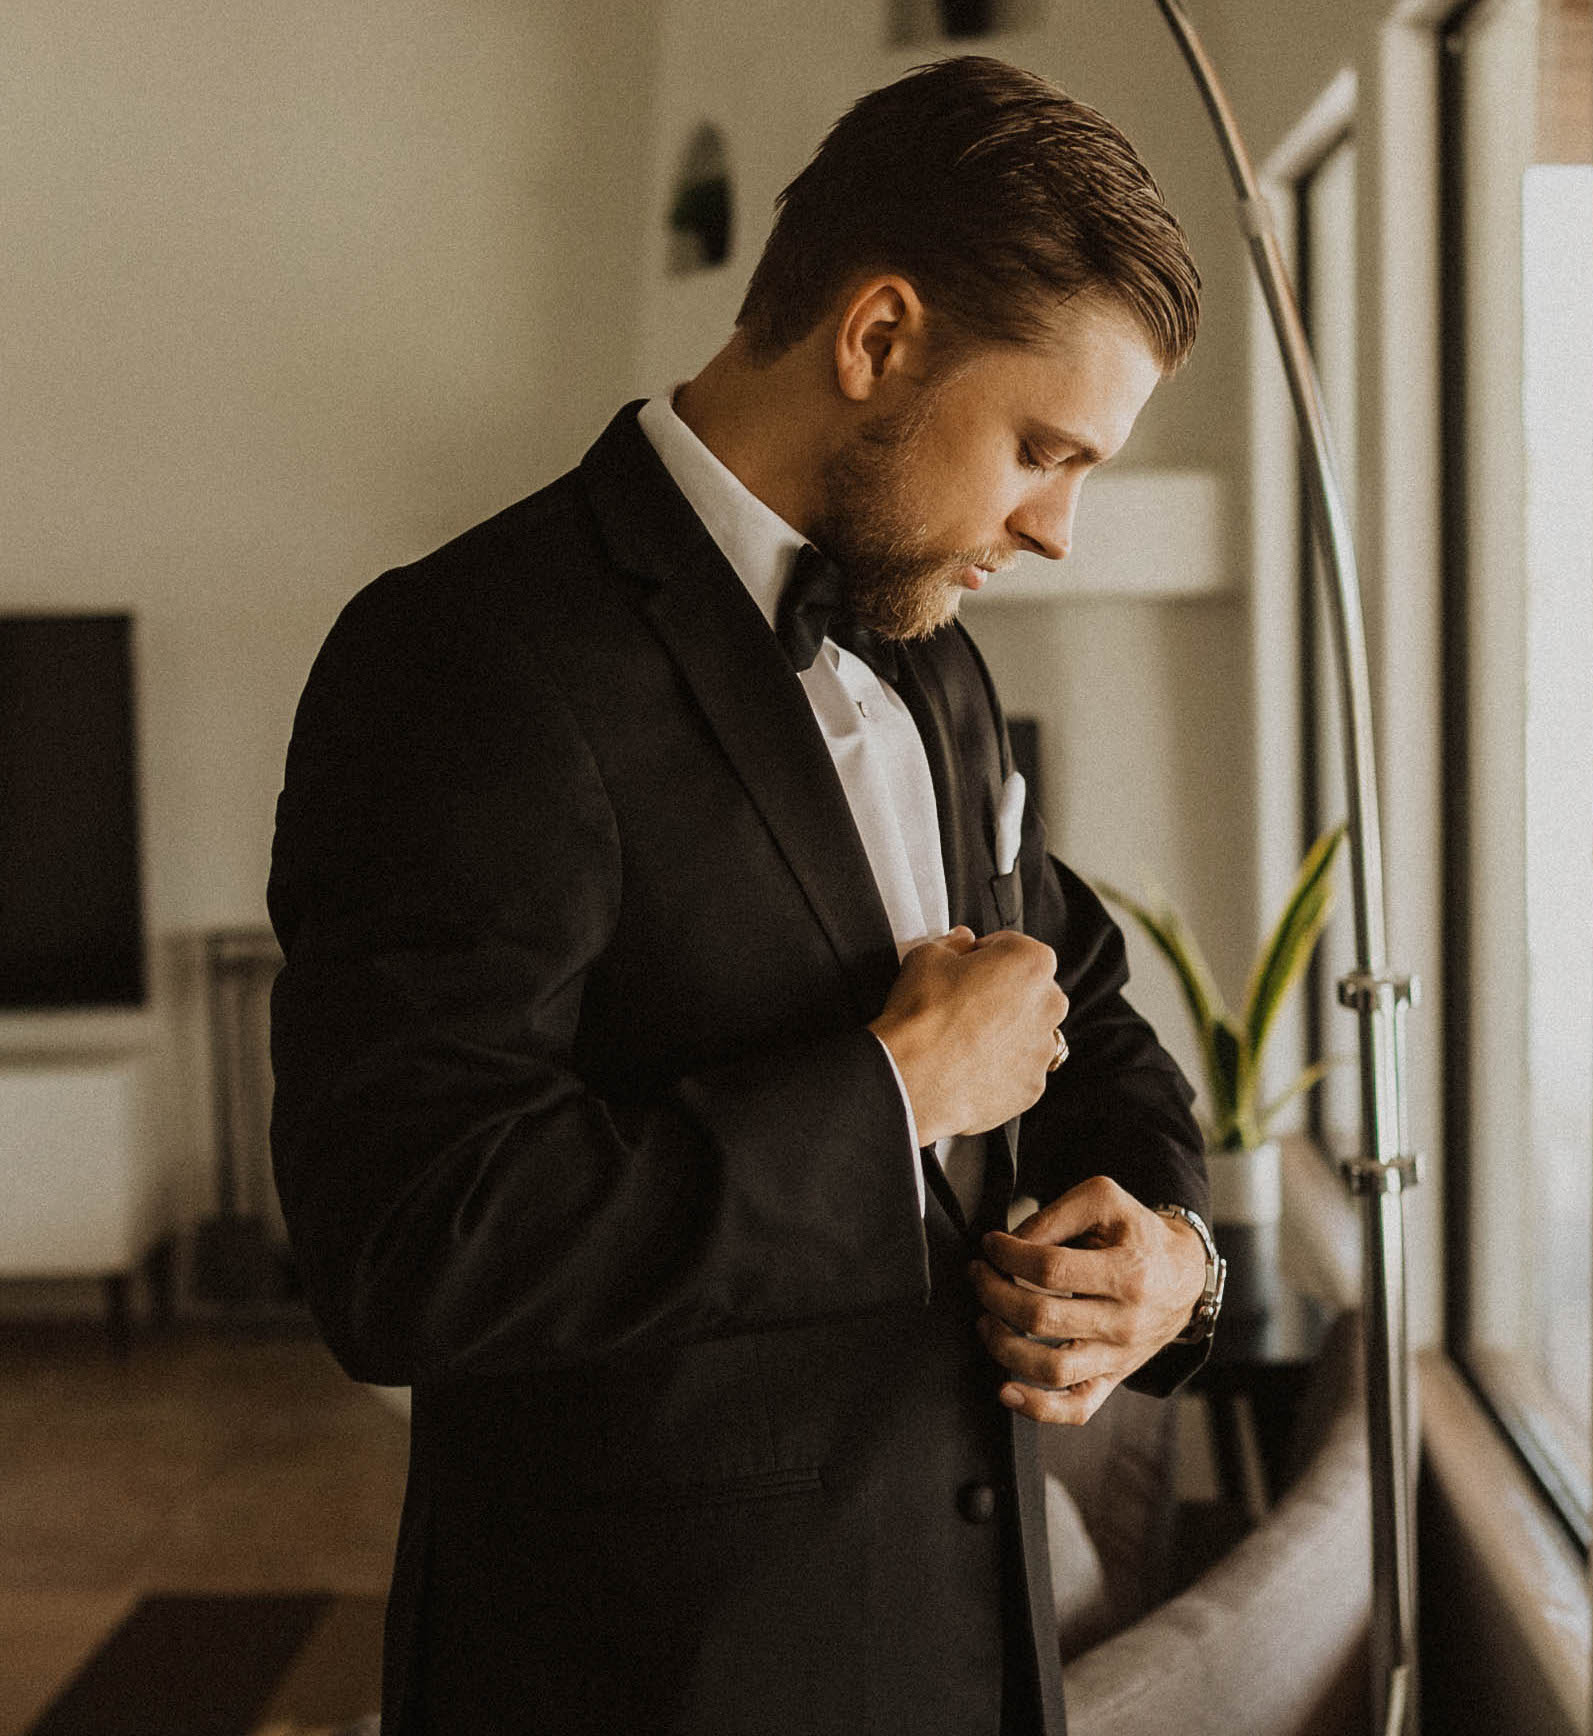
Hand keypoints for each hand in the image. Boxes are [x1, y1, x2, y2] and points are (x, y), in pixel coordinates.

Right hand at [868, 927, 1067, 1145]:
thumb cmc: (923, 1016)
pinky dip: (1000, 1067)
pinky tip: (968, 1065)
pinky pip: (1019, 1069)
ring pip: (1026, 1032)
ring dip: (1003, 1031)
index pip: (1012, 946)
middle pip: (1028, 990)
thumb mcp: (927, 956)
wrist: (912, 1079)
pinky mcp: (1032, 1086)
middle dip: (1001, 992)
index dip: (983, 953)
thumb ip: (953, 942)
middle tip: (962, 1003)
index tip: (965, 966)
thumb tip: (961, 942)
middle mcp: (1049, 1006)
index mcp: (1032, 963)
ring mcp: (1043, 1050)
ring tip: (963, 1038)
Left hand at [969, 1175, 1206, 1424]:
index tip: (992, 1244)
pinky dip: (1037, 1408)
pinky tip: (1005, 1391)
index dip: (1008, 1254)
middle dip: (993, 1293)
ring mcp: (1119, 1357)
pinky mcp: (1113, 1378)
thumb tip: (1011, 1245)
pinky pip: (1076, 1409)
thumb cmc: (1137, 1233)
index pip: (1050, 1270)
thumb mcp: (1104, 1200)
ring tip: (985, 1318)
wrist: (1183, 1274)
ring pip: (1051, 1370)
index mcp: (1128, 1272)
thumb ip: (1055, 1216)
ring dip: (1002, 1345)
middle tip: (979, 1274)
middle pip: (1041, 1318)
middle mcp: (1126, 1322)